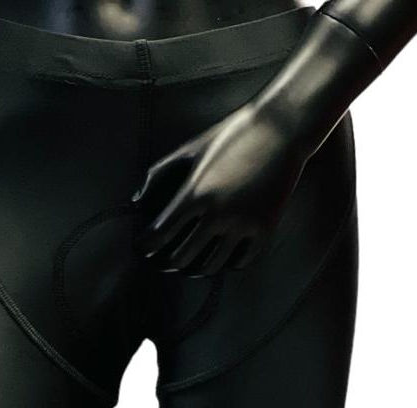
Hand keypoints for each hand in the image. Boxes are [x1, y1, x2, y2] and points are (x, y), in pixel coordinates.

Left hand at [132, 101, 308, 275]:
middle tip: (161, 261)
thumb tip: (135, 201)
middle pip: (181, 258)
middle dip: (166, 262)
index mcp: (195, 194)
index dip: (145, 246)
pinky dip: (226, 264)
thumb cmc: (231, 135)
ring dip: (196, 268)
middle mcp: (218, 215)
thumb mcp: (191, 149)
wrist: (282, 128)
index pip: (159, 235)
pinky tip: (220, 258)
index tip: (142, 248)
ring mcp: (243, 225)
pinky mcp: (265, 230)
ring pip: (210, 267)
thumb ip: (159, 173)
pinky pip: (239, 262)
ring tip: (190, 265)